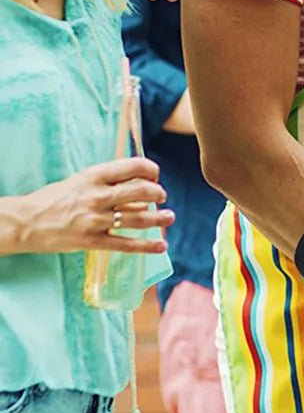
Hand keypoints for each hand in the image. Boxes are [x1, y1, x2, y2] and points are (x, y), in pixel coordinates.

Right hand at [18, 158, 173, 254]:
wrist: (26, 221)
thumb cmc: (56, 198)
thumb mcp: (82, 181)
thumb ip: (108, 182)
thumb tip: (140, 185)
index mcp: (95, 176)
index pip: (134, 166)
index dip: (151, 170)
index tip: (155, 175)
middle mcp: (98, 196)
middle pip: (142, 191)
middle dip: (158, 193)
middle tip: (162, 196)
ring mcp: (96, 220)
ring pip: (139, 218)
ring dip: (160, 219)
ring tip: (169, 218)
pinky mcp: (92, 241)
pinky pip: (126, 244)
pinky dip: (147, 246)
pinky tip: (161, 246)